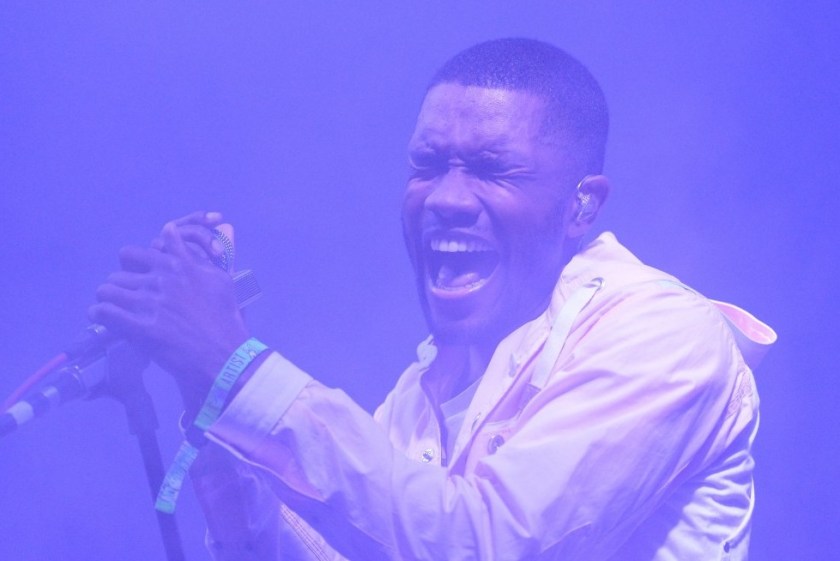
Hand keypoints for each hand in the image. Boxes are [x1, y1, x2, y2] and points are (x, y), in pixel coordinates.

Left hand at [89, 212, 249, 410]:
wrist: (225, 354)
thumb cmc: (225, 318)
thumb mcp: (218, 279)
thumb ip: (191, 254)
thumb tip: (171, 229)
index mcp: (178, 265)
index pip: (136, 253)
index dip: (132, 266)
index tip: (135, 276)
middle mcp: (161, 279)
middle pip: (119, 273)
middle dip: (121, 285)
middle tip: (126, 298)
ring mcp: (149, 302)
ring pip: (107, 289)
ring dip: (109, 300)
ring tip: (114, 310)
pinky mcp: (140, 327)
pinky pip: (104, 312)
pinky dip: (99, 315)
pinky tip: (104, 320)